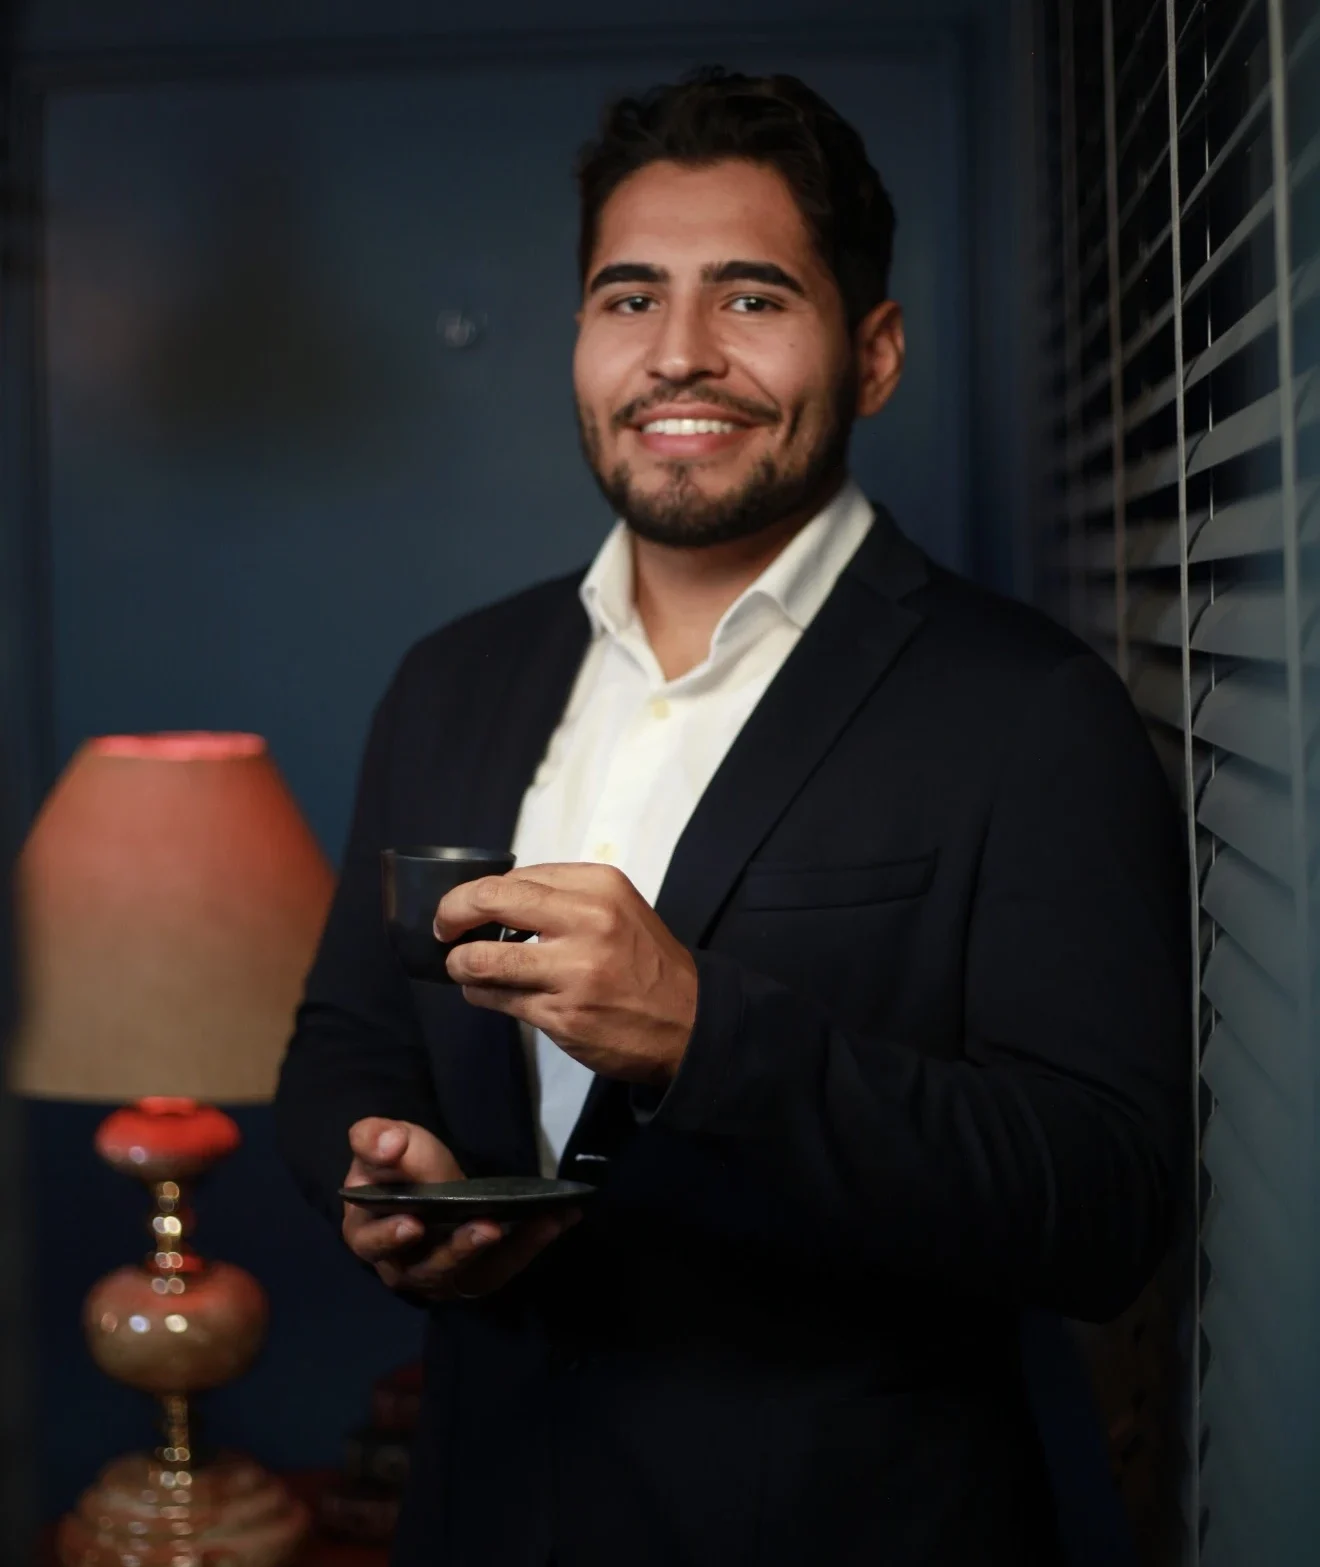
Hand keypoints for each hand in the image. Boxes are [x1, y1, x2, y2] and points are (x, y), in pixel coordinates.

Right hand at [342, 1117, 579, 1302]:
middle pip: (428, 1268)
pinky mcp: (476, 1274)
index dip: (390, 1237)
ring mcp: (444, 1275)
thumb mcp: (384, 1144)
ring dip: (509, 1251)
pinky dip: (534, 1243)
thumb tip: (389, 1144)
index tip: (413, 1223)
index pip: (373, 1242)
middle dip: (459, 1250)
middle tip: (486, 1228)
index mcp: (368, 1235)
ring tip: (540, 1224)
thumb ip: (376, 1139)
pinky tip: (560, 1219)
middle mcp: (404, 1266)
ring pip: (473, 1273)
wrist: (420, 1181)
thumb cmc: (396, 1166)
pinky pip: (506, 1265)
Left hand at [436, 863, 697, 1085]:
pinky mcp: (564, 1015)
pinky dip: (480, 994)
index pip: (516, 877)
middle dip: (453, 912)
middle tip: (443, 926)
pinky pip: (499, 999)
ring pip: (484, 959)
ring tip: (461, 966)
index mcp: (600, 886)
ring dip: (460, 962)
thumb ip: (563, 896)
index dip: (477, 891)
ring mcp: (575, 971)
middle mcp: (588, 921)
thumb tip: (494, 897)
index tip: (464, 905)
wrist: (689, 1022)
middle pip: (492, 901)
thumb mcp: (618, 907)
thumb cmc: (645, 961)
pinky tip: (484, 992)